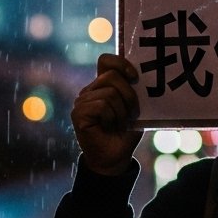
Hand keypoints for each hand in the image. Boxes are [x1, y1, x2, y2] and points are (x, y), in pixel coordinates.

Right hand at [71, 54, 143, 175]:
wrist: (117, 157)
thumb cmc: (126, 132)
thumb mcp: (134, 108)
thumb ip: (133, 90)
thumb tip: (139, 75)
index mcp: (103, 85)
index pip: (106, 61)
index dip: (120, 63)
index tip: (134, 76)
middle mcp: (90, 90)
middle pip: (111, 76)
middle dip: (129, 95)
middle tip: (131, 113)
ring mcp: (82, 101)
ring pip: (109, 93)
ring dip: (122, 112)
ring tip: (119, 124)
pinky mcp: (78, 114)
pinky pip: (102, 106)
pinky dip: (112, 118)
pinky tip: (109, 128)